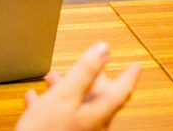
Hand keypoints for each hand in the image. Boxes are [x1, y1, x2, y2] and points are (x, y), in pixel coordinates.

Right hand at [15, 42, 139, 130]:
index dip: (129, 76)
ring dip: (68, 89)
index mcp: (98, 113)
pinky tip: (37, 99)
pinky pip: (61, 118)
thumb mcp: (65, 95)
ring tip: (53, 78)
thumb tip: (104, 49)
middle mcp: (93, 126)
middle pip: (99, 98)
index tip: (136, 67)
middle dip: (92, 79)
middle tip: (94, 66)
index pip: (121, 91)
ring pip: (78, 106)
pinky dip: (52, 105)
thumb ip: (86, 71)